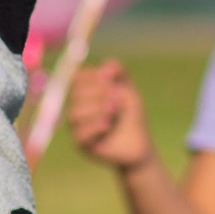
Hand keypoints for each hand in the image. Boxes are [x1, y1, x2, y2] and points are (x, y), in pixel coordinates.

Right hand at [68, 59, 154, 174]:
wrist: (140, 144)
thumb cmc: (131, 115)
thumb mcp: (128, 89)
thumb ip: (119, 73)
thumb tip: (106, 68)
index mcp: (85, 93)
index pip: (76, 79)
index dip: (91, 76)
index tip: (110, 79)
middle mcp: (78, 109)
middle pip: (74, 95)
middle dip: (97, 92)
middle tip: (118, 96)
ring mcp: (77, 128)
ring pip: (75, 114)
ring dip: (97, 109)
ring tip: (115, 110)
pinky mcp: (82, 145)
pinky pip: (80, 134)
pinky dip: (94, 126)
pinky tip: (108, 125)